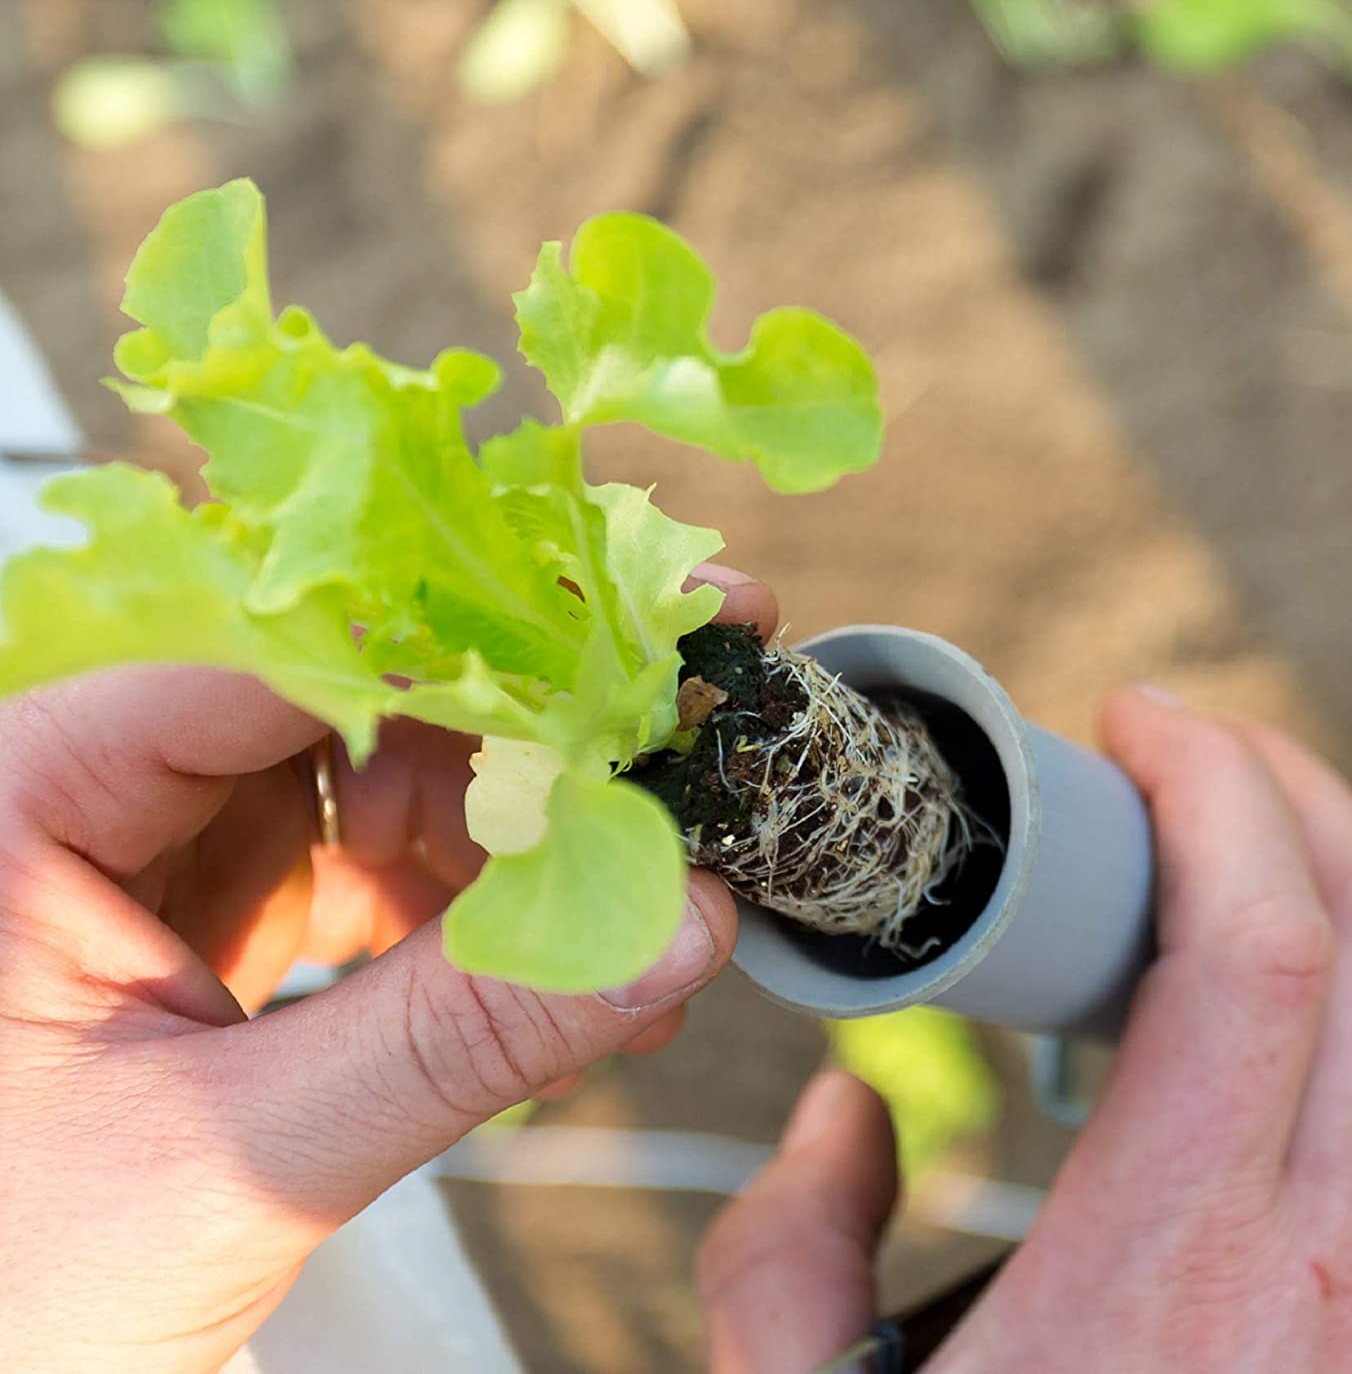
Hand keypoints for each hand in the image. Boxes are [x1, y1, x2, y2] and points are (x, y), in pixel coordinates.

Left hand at [0, 566, 773, 1373]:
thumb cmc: (6, 1303)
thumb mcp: (239, 1159)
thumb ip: (459, 1037)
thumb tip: (670, 927)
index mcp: (27, 793)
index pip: (273, 663)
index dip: (466, 665)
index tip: (622, 675)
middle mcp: (93, 794)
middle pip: (341, 711)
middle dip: (507, 768)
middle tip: (647, 803)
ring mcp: (157, 854)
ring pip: (371, 786)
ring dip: (504, 856)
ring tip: (607, 933)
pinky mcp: (212, 917)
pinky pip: (365, 871)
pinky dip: (463, 921)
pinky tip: (539, 980)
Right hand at [698, 687, 1351, 1371]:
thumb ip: (795, 1238)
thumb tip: (848, 1114)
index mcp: (1181, 1265)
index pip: (1259, 945)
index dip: (1212, 786)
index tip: (1133, 718)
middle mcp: (1351, 1283)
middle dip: (1286, 786)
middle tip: (1182, 739)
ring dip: (1348, 885)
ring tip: (1235, 837)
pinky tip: (1309, 996)